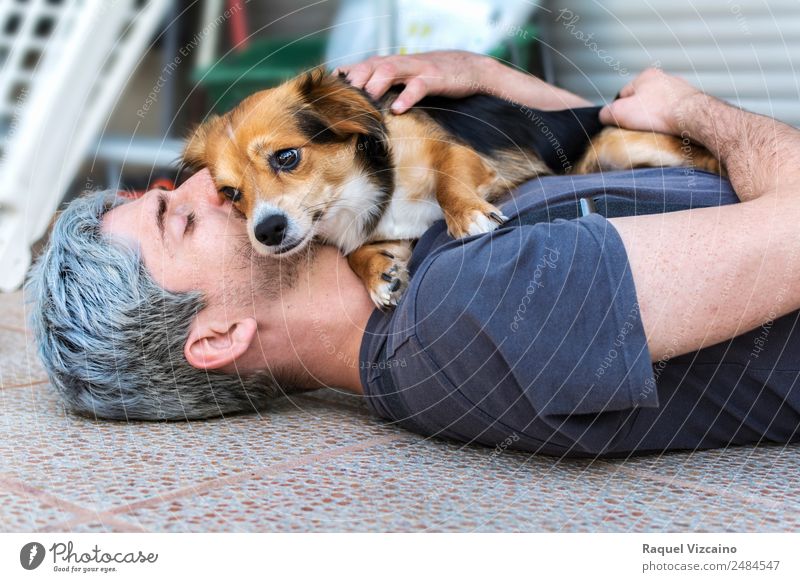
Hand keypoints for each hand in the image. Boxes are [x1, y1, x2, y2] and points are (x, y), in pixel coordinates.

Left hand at [336, 50, 497, 113]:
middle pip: (369, 66)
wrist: (469, 69)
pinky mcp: (434, 78)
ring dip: (374, 85)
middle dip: (354, 81)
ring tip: (364, 103)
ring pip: (388, 70)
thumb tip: (363, 108)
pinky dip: (406, 96)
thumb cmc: (432, 79)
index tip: (327, 95)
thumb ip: (385, 89)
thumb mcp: (405, 81)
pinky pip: (417, 86)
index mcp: (390, 65)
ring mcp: (416, 69)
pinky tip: (397, 110)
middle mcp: (400, 63)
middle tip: (340, 101)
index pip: (360, 67)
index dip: (343, 78)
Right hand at [599, 68, 700, 134]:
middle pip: (643, 100)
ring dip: (656, 118)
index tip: (622, 122)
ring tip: (655, 130)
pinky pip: (675, 113)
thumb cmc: (658, 112)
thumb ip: (606, 113)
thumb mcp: (620, 113)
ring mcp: (680, 89)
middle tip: (638, 127)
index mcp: (646, 76)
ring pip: (660, 107)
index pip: (623, 94)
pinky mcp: (693, 102)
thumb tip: (604, 116)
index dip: (619, 110)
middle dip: (639, 113)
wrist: (693, 117)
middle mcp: (665, 78)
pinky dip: (670, 121)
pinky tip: (669, 129)